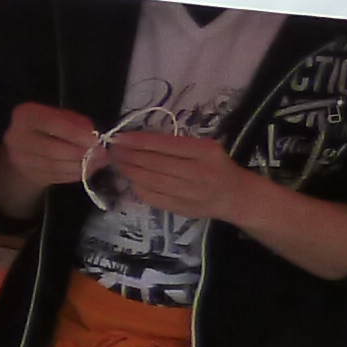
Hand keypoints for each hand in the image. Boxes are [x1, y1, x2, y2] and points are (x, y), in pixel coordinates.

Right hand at [0, 101, 98, 194]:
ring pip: (55, 166)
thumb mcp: (60, 116)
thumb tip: (91, 133)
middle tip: (101, 154)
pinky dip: (75, 174)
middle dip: (80, 153)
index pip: (50, 123)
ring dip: (81, 166)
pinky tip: (87, 170)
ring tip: (98, 162)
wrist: (24, 148)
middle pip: (52, 149)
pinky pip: (56, 177)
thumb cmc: (48, 127)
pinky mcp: (28, 174)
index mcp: (25, 115)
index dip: (74, 133)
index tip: (94, 140)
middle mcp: (16, 137)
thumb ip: (75, 122)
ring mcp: (19, 159)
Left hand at [97, 127, 265, 224]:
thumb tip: (139, 141)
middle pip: (154, 164)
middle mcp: (197, 172)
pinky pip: (152, 197)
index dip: (138, 141)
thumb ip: (177, 144)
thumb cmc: (217, 166)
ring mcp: (188, 193)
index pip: (164, 145)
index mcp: (204, 152)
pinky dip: (137, 187)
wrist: (235, 196)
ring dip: (129, 171)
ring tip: (117, 162)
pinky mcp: (181, 209)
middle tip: (112, 150)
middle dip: (128, 156)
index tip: (120, 137)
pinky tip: (130, 179)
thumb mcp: (205, 147)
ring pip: (150, 181)